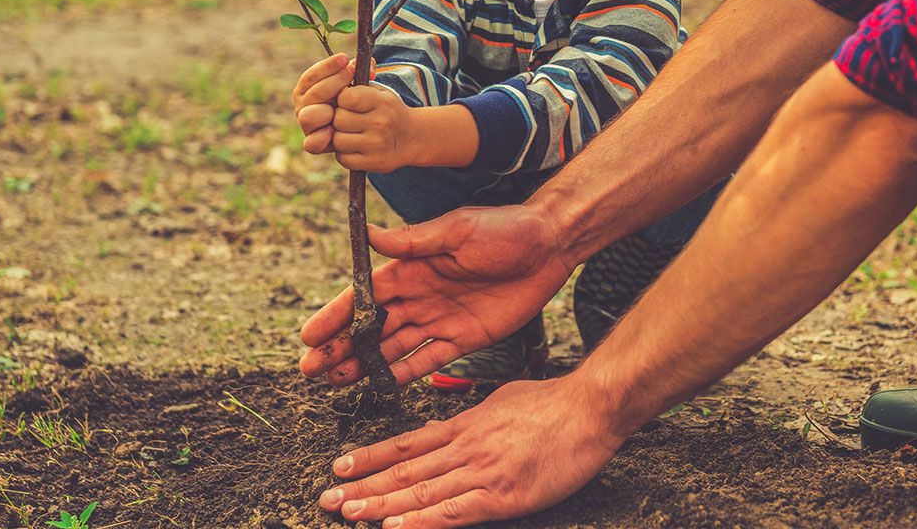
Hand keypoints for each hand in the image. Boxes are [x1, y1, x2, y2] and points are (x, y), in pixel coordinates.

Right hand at [291, 53, 352, 154]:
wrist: (359, 128)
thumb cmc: (354, 100)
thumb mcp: (356, 83)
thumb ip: (360, 71)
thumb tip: (369, 65)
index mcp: (307, 90)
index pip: (311, 76)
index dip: (327, 66)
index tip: (344, 58)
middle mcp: (303, 107)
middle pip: (313, 93)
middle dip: (334, 82)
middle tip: (351, 73)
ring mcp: (308, 126)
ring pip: (307, 117)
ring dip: (324, 110)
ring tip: (340, 105)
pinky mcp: (314, 144)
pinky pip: (311, 144)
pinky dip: (320, 137)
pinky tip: (332, 130)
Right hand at [300, 204, 572, 385]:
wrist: (549, 246)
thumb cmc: (504, 230)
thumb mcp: (458, 229)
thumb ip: (414, 241)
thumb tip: (368, 234)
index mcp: (412, 267)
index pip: (365, 295)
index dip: (336, 315)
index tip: (309, 336)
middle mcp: (420, 294)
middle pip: (371, 326)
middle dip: (340, 347)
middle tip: (311, 370)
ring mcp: (440, 318)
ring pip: (392, 347)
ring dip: (363, 363)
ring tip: (333, 381)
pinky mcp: (464, 338)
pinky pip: (428, 360)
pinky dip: (403, 373)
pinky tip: (379, 385)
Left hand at [318, 375, 621, 526]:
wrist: (589, 409)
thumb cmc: (552, 403)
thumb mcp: (500, 401)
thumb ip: (470, 419)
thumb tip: (442, 429)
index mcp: (464, 425)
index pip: (406, 445)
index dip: (371, 457)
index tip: (340, 466)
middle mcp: (465, 447)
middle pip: (404, 471)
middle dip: (363, 486)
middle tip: (327, 499)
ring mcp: (482, 471)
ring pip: (421, 493)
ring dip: (381, 505)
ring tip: (348, 513)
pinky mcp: (503, 495)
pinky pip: (454, 512)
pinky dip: (422, 522)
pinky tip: (396, 528)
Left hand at [328, 82, 419, 172]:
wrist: (413, 137)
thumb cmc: (388, 111)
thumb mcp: (380, 92)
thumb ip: (358, 85)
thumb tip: (334, 84)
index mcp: (382, 102)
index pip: (347, 98)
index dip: (342, 100)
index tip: (348, 103)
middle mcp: (381, 123)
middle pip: (339, 120)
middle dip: (339, 120)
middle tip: (349, 121)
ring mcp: (377, 144)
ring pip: (338, 141)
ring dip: (340, 138)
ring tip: (352, 134)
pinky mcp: (374, 162)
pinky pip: (343, 158)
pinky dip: (345, 154)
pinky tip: (355, 148)